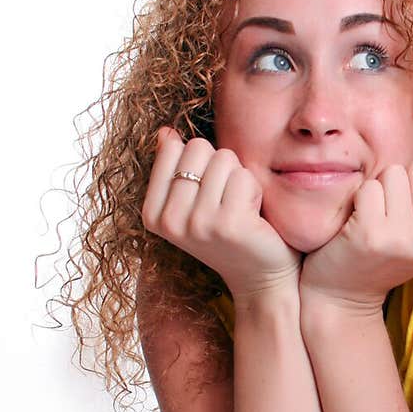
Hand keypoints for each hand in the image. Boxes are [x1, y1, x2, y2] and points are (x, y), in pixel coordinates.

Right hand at [141, 129, 300, 305]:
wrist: (259, 278)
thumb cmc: (228, 233)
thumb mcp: (192, 203)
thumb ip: (174, 168)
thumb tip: (165, 133)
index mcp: (152, 213)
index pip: (172, 148)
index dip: (198, 162)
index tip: (205, 195)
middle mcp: (170, 220)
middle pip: (198, 148)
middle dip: (220, 167)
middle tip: (226, 202)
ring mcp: (198, 223)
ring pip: (224, 158)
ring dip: (239, 178)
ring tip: (239, 209)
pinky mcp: (228, 224)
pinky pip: (244, 176)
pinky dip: (255, 191)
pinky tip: (253, 217)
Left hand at [299, 155, 412, 315]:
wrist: (343, 296)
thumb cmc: (381, 257)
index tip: (410, 209)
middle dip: (402, 182)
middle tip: (388, 213)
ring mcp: (403, 238)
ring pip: (395, 173)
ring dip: (379, 188)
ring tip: (373, 217)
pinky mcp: (371, 233)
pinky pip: (369, 187)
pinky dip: (359, 198)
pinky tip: (357, 222)